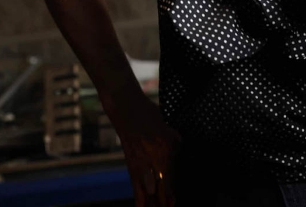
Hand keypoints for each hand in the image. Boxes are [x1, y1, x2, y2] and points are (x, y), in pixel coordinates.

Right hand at [102, 91, 180, 205]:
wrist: (128, 109)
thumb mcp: (167, 128)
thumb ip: (175, 144)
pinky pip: (135, 186)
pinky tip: (142, 206)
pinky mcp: (130, 164)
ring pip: (148, 191)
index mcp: (166, 148)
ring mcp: (141, 162)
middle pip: (161, 188)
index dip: (172, 193)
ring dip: (153, 203)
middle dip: (165, 201)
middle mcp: (154, 158)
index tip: (174, 201)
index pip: (171, 177)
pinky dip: (139, 199)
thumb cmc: (149, 115)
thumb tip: (178, 156)